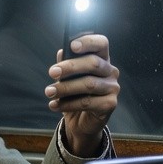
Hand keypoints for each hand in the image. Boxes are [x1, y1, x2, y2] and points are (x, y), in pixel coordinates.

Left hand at [45, 33, 119, 156]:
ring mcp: (113, 88)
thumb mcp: (68, 78)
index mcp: (102, 59)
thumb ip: (66, 63)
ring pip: (89, 84)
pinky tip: (55, 105)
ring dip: (65, 88)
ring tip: (49, 92)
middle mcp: (111, 71)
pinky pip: (87, 102)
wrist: (80, 121)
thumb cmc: (75, 94)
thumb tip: (62, 52)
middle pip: (93, 63)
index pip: (101, 44)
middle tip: (52, 72)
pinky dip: (68, 104)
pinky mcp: (110, 104)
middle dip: (70, 67)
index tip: (72, 46)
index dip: (88, 42)